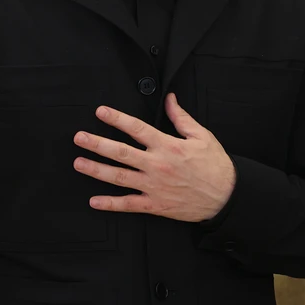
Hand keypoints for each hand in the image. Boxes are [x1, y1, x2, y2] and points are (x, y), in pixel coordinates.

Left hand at [73, 94, 237, 221]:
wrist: (226, 196)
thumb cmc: (215, 165)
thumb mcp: (202, 136)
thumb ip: (181, 118)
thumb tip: (170, 99)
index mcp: (168, 146)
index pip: (137, 129)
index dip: (117, 119)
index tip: (101, 112)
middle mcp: (157, 165)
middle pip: (121, 152)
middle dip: (97, 144)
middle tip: (79, 138)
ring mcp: (154, 186)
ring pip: (119, 177)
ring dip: (96, 170)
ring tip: (79, 163)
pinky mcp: (155, 205)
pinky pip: (129, 204)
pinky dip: (110, 204)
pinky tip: (94, 201)